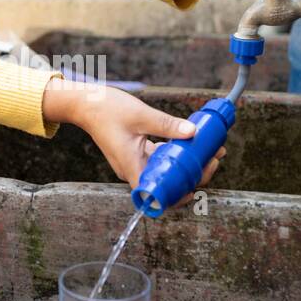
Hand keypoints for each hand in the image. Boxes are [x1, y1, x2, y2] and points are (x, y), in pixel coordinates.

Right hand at [42, 77, 225, 196]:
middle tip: (213, 160)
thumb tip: (193, 132)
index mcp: (131, 167)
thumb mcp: (141, 116)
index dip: (176, 197)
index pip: (156, 195)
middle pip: (166, 184)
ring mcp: (135, 162)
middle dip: (193, 176)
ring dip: (188, 165)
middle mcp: (132, 170)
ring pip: (165, 172)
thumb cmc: (106, 110)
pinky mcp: (137, 154)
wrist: (86, 103)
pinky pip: (160, 161)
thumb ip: (168, 125)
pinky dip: (176, 155)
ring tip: (210, 152)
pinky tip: (191, 143)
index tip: (195, 187)